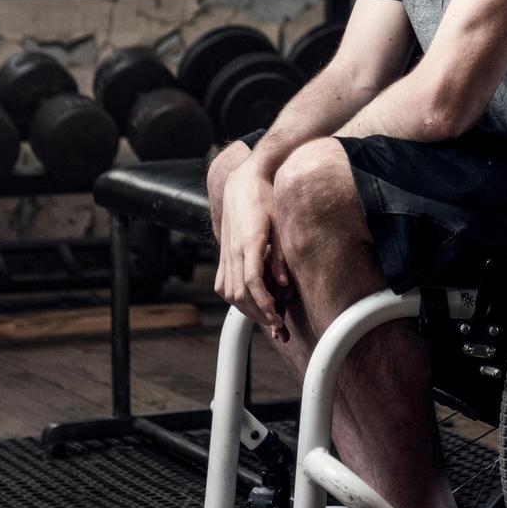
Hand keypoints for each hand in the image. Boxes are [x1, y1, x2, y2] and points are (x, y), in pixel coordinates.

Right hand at [214, 160, 289, 334]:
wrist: (243, 182)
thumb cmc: (266, 199)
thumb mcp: (280, 223)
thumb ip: (281, 256)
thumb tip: (284, 284)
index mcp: (250, 242)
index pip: (253, 283)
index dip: (264, 304)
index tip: (277, 318)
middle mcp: (234, 251)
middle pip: (240, 294)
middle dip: (258, 314)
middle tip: (277, 325)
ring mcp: (226, 253)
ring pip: (229, 293)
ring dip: (247, 309)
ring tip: (266, 317)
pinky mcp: (222, 254)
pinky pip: (223, 284)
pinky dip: (234, 299)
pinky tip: (248, 303)